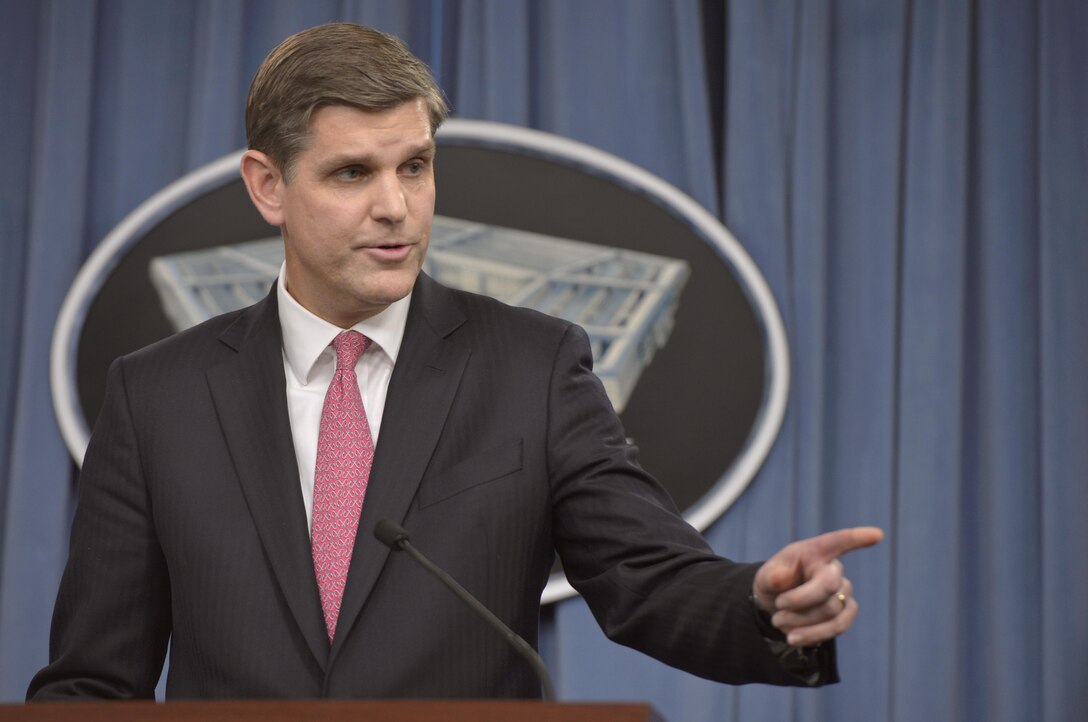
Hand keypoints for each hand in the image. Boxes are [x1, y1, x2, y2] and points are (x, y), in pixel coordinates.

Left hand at [752, 526, 882, 646]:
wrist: (776, 605)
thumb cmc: (775, 582)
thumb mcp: (765, 575)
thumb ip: (770, 576)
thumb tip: (781, 578)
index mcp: (815, 552)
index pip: (839, 541)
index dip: (858, 538)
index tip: (877, 534)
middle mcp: (835, 569)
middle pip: (827, 587)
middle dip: (798, 601)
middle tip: (778, 606)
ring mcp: (844, 592)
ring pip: (831, 611)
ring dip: (801, 621)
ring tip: (779, 621)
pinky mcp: (846, 614)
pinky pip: (838, 627)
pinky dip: (813, 635)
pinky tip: (793, 637)